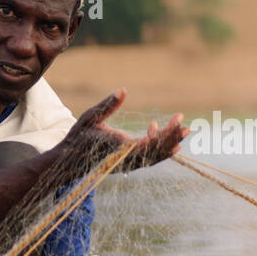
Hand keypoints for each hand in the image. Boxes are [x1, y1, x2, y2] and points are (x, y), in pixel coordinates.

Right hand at [53, 88, 188, 173]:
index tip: (178, 120)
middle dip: (173, 138)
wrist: (68, 162)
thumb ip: (108, 105)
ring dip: (170, 145)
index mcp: (119, 146)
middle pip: (157, 151)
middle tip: (188, 127)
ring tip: (184, 132)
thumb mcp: (90, 117)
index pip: (150, 141)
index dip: (167, 132)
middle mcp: (126, 158)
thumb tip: (123, 90)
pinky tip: (171, 144)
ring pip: (155, 158)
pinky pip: (148, 160)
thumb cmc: (78, 137)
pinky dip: (161, 152)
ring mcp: (127, 165)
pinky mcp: (126, 165)